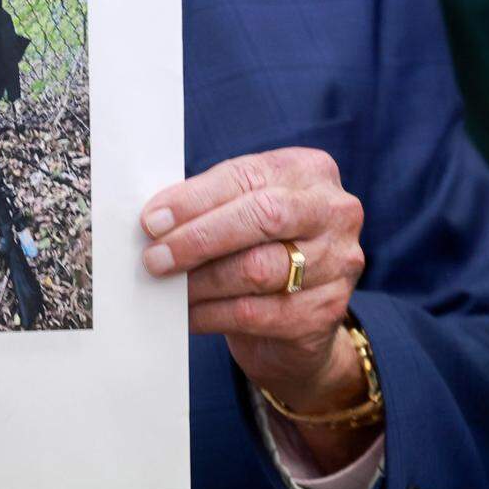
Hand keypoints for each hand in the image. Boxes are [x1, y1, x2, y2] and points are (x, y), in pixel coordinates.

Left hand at [140, 148, 372, 470]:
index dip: (194, 199)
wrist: (296, 317)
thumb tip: (154, 219)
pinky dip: (209, 313)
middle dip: (199, 238)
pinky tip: (186, 314)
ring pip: (257, 269)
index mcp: (308, 171)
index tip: (152, 221)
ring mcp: (337, 262)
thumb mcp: (238, 212)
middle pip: (262, 217)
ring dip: (200, 281)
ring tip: (166, 286)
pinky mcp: (324, 311)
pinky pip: (254, 312)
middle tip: (154, 257)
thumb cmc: (255, 248)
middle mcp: (334, 211)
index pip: (246, 177)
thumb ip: (206, 206)